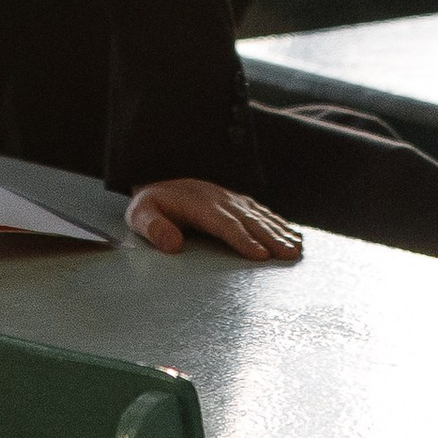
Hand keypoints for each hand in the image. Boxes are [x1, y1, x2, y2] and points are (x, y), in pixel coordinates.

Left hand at [124, 178, 303, 262]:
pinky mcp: (236, 201)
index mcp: (198, 204)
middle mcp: (219, 199)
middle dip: (271, 238)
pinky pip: (261, 211)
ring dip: (279, 231)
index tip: (260, 255)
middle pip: (248, 220)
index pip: (224, 224)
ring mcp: (230, 198)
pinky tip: (293, 234)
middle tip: (289, 255)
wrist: (159, 182)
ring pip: (259, 215)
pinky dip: (278, 222)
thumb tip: (173, 245)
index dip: (242, 239)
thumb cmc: (150, 205)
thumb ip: (153, 228)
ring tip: (297, 249)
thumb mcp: (140, 215)